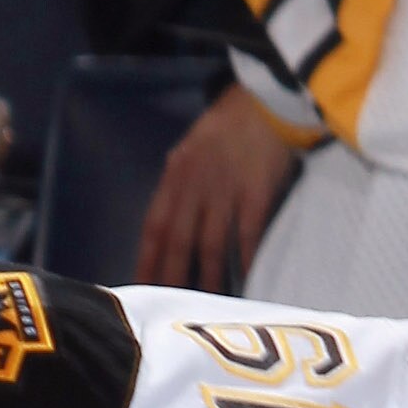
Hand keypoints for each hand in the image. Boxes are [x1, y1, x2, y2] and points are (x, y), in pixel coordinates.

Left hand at [136, 82, 299, 289]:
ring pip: (211, 246)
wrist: (266, 97)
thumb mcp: (191, 149)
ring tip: (207, 306)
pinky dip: (246, 261)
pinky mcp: (256, 193)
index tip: (141, 289)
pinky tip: (246, 282)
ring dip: (209, 279)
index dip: (147, 261)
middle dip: (172, 279)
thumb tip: (169, 220)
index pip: (154, 227)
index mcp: (176, 175)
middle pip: (178, 242)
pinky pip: (247, 235)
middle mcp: (195, 186)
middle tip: (170, 310)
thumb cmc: (229, 124)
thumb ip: (179, 184)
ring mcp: (226, 191)